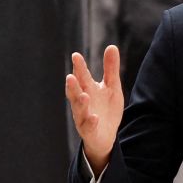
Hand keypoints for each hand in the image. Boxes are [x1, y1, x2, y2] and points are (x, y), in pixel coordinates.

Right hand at [65, 45, 123, 172]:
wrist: (106, 136)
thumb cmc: (106, 108)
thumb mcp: (112, 87)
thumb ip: (110, 68)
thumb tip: (112, 46)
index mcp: (88, 89)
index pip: (82, 76)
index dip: (79, 67)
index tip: (76, 56)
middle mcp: (82, 102)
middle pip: (75, 92)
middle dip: (73, 85)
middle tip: (70, 76)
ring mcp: (84, 117)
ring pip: (79, 110)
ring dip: (80, 103)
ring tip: (84, 96)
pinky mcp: (89, 131)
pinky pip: (88, 127)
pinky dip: (91, 122)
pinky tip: (94, 117)